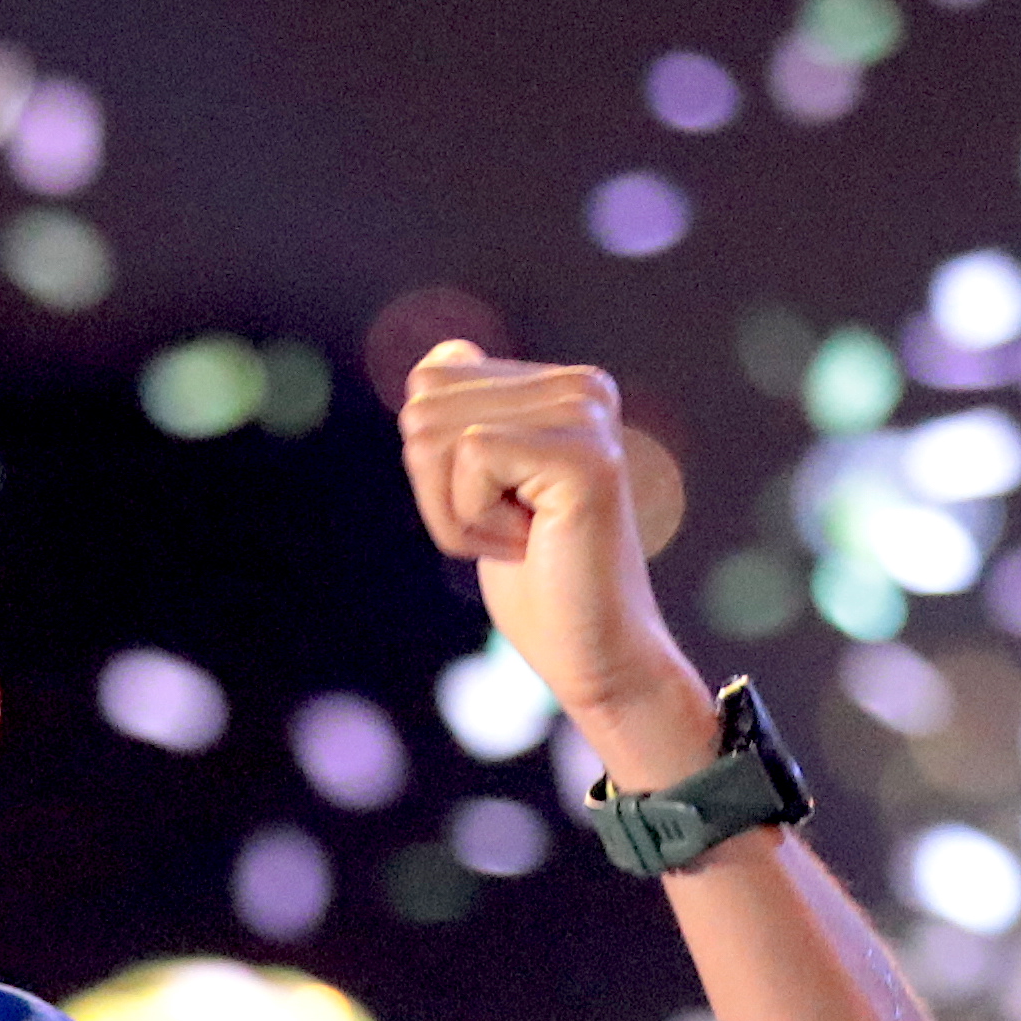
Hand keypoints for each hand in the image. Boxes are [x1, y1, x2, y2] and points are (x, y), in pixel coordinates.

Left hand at [399, 341, 715, 783]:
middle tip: (509, 530)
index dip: (435, 463)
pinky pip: (469, 459)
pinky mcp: (585, 455)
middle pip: (424, 403)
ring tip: (522, 537)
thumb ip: (455, 420)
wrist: (596, 655)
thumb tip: (428, 364)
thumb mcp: (474, 487)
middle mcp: (582, 385)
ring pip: (435, 433)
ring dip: (455, 510)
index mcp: (559, 382)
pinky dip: (473, 521)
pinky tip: (530, 543)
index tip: (499, 506)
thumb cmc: (535, 581)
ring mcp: (588, 415)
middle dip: (438, 488)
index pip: (432, 379)